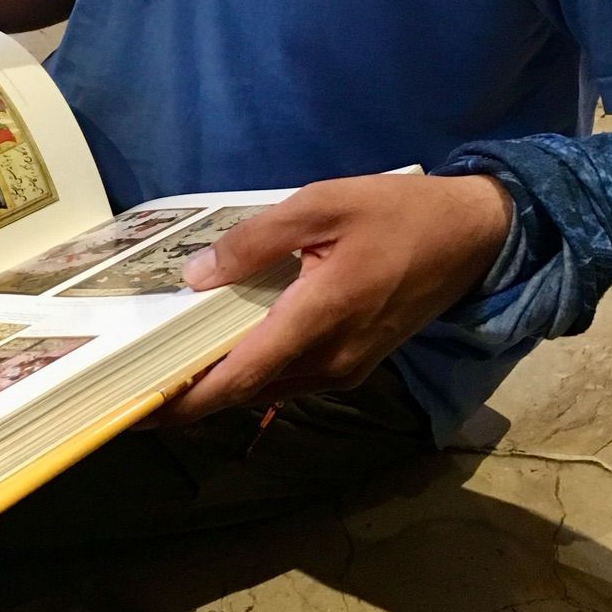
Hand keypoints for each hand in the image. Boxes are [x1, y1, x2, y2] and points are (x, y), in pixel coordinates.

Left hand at [153, 172, 511, 425]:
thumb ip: (257, 241)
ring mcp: (347, 368)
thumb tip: (199, 276)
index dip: (185, 400)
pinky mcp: (357, 364)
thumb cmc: (397, 213)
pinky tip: (228, 349)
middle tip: (137, 384)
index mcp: (320, 318)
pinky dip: (256, 372)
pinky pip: (293, 379)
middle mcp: (331, 360)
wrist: (473, 235)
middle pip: (248, 392)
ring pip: (270, 389)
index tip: (138, 408)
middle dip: (192, 396)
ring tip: (171, 367)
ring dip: (224, 385)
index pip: (239, 378)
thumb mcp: (322, 204)